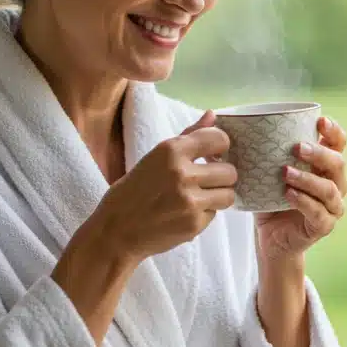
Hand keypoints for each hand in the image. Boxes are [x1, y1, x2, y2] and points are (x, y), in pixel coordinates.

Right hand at [86, 110, 236, 261]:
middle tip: (205, 181)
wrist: (115, 232)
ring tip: (198, 198)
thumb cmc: (132, 192)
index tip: (212, 155)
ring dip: (217, 196)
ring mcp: (189, 201)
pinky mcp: (194, 224)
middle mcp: (182, 173)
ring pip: (228, 195)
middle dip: (221, 177)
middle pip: (230, 171)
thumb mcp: (155, 157)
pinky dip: (204, 214)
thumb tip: (213, 114)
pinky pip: (215, 214)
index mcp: (171, 150)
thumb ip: (188, 136)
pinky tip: (184, 214)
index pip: (219, 139)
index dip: (220, 148)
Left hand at [255, 116, 346, 260]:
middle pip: (338, 163)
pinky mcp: (322, 226)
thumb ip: (248, 148)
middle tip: (296, 147)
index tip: (319, 122)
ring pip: (329, 189)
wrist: (269, 238)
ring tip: (285, 172)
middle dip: (319, 153)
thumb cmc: (269, 200)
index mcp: (323, 166)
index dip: (333, 131)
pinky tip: (288, 194)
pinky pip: (318, 213)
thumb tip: (214, 121)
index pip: (339, 143)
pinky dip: (304, 202)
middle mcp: (334, 184)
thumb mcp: (261, 172)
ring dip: (308, 178)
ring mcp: (331, 207)